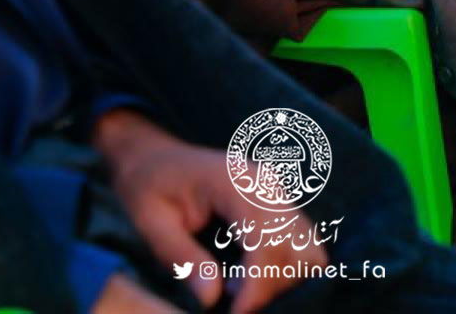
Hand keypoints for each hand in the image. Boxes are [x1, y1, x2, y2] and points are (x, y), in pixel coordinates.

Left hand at [93, 109, 323, 311]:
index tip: (235, 313)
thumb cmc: (148, 186)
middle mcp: (264, 182)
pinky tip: (246, 275)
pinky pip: (300, 243)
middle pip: (293, 245)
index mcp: (232, 180)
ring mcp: (276, 191)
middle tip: (231, 302)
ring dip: (279, 278)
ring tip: (238, 288)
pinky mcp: (279, 203)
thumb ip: (180, 257)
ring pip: (306, 247)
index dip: (256, 283)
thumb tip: (211, 298)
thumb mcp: (149, 222)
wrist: (154, 157)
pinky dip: (282, 268)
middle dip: (268, 285)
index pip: (265, 236)